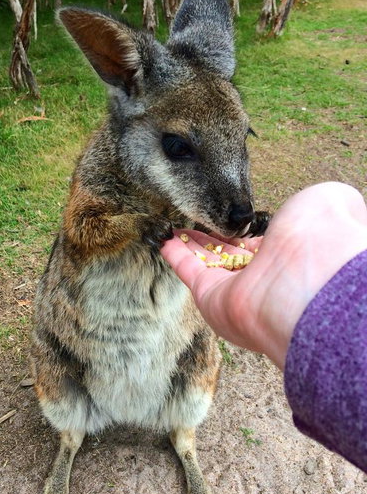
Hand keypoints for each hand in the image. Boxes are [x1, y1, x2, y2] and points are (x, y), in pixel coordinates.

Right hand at [161, 183, 366, 368]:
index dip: (244, 231)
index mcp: (290, 255)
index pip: (261, 243)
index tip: (230, 219)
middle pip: (231, 254)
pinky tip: (164, 239)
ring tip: (176, 229)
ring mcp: (235, 287)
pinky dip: (174, 255)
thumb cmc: (324, 241)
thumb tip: (314, 200)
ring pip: (207, 261)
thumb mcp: (329, 202)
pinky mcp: (210, 296)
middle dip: (213, 238)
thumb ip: (319, 198)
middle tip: (197, 222)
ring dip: (191, 245)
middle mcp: (263, 275)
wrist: (308, 282)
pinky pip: (187, 270)